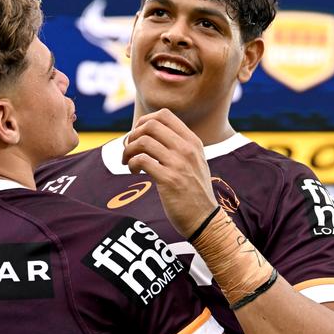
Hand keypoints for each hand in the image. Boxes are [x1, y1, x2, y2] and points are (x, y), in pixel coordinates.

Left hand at [123, 109, 217, 237]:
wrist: (204, 218)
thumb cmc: (194, 192)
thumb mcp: (195, 163)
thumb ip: (179, 147)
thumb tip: (151, 135)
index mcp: (193, 142)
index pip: (164, 115)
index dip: (144, 121)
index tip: (137, 135)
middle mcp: (187, 149)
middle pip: (151, 125)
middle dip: (133, 135)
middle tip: (129, 149)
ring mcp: (179, 164)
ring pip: (143, 142)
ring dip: (129, 151)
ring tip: (128, 162)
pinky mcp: (169, 180)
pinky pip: (142, 161)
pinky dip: (132, 164)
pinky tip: (134, 172)